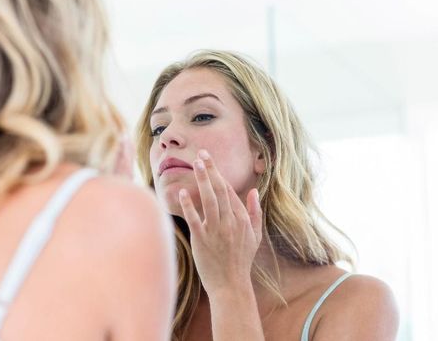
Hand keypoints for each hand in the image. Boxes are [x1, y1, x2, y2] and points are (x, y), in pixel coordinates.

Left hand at [178, 149, 262, 293]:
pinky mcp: (203, 240)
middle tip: (201, 153)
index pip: (229, 191)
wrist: (231, 284)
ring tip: (196, 164)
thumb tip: (253, 191)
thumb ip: (254, 212)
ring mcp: (217, 231)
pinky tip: (182, 193)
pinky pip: (195, 219)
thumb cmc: (241, 260)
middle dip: (211, 170)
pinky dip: (188, 206)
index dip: (218, 173)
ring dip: (203, 180)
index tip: (209, 159)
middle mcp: (230, 222)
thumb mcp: (255, 236)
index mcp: (242, 219)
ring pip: (209, 200)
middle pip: (220, 191)